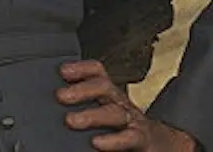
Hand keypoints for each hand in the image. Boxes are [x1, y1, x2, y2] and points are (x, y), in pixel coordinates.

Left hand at [57, 60, 198, 150]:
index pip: (97, 73)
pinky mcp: (140, 139)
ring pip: (114, 112)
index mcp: (108, 93)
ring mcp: (131, 120)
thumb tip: (54, 103)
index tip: (63, 71)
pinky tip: (97, 143)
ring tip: (72, 121)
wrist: (158, 144)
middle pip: (103, 87)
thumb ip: (85, 103)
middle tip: (60, 96)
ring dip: (93, 115)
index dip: (82, 68)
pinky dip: (113, 140)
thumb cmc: (122, 127)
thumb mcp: (104, 109)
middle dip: (82, 89)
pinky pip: (128, 137)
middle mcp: (119, 102)